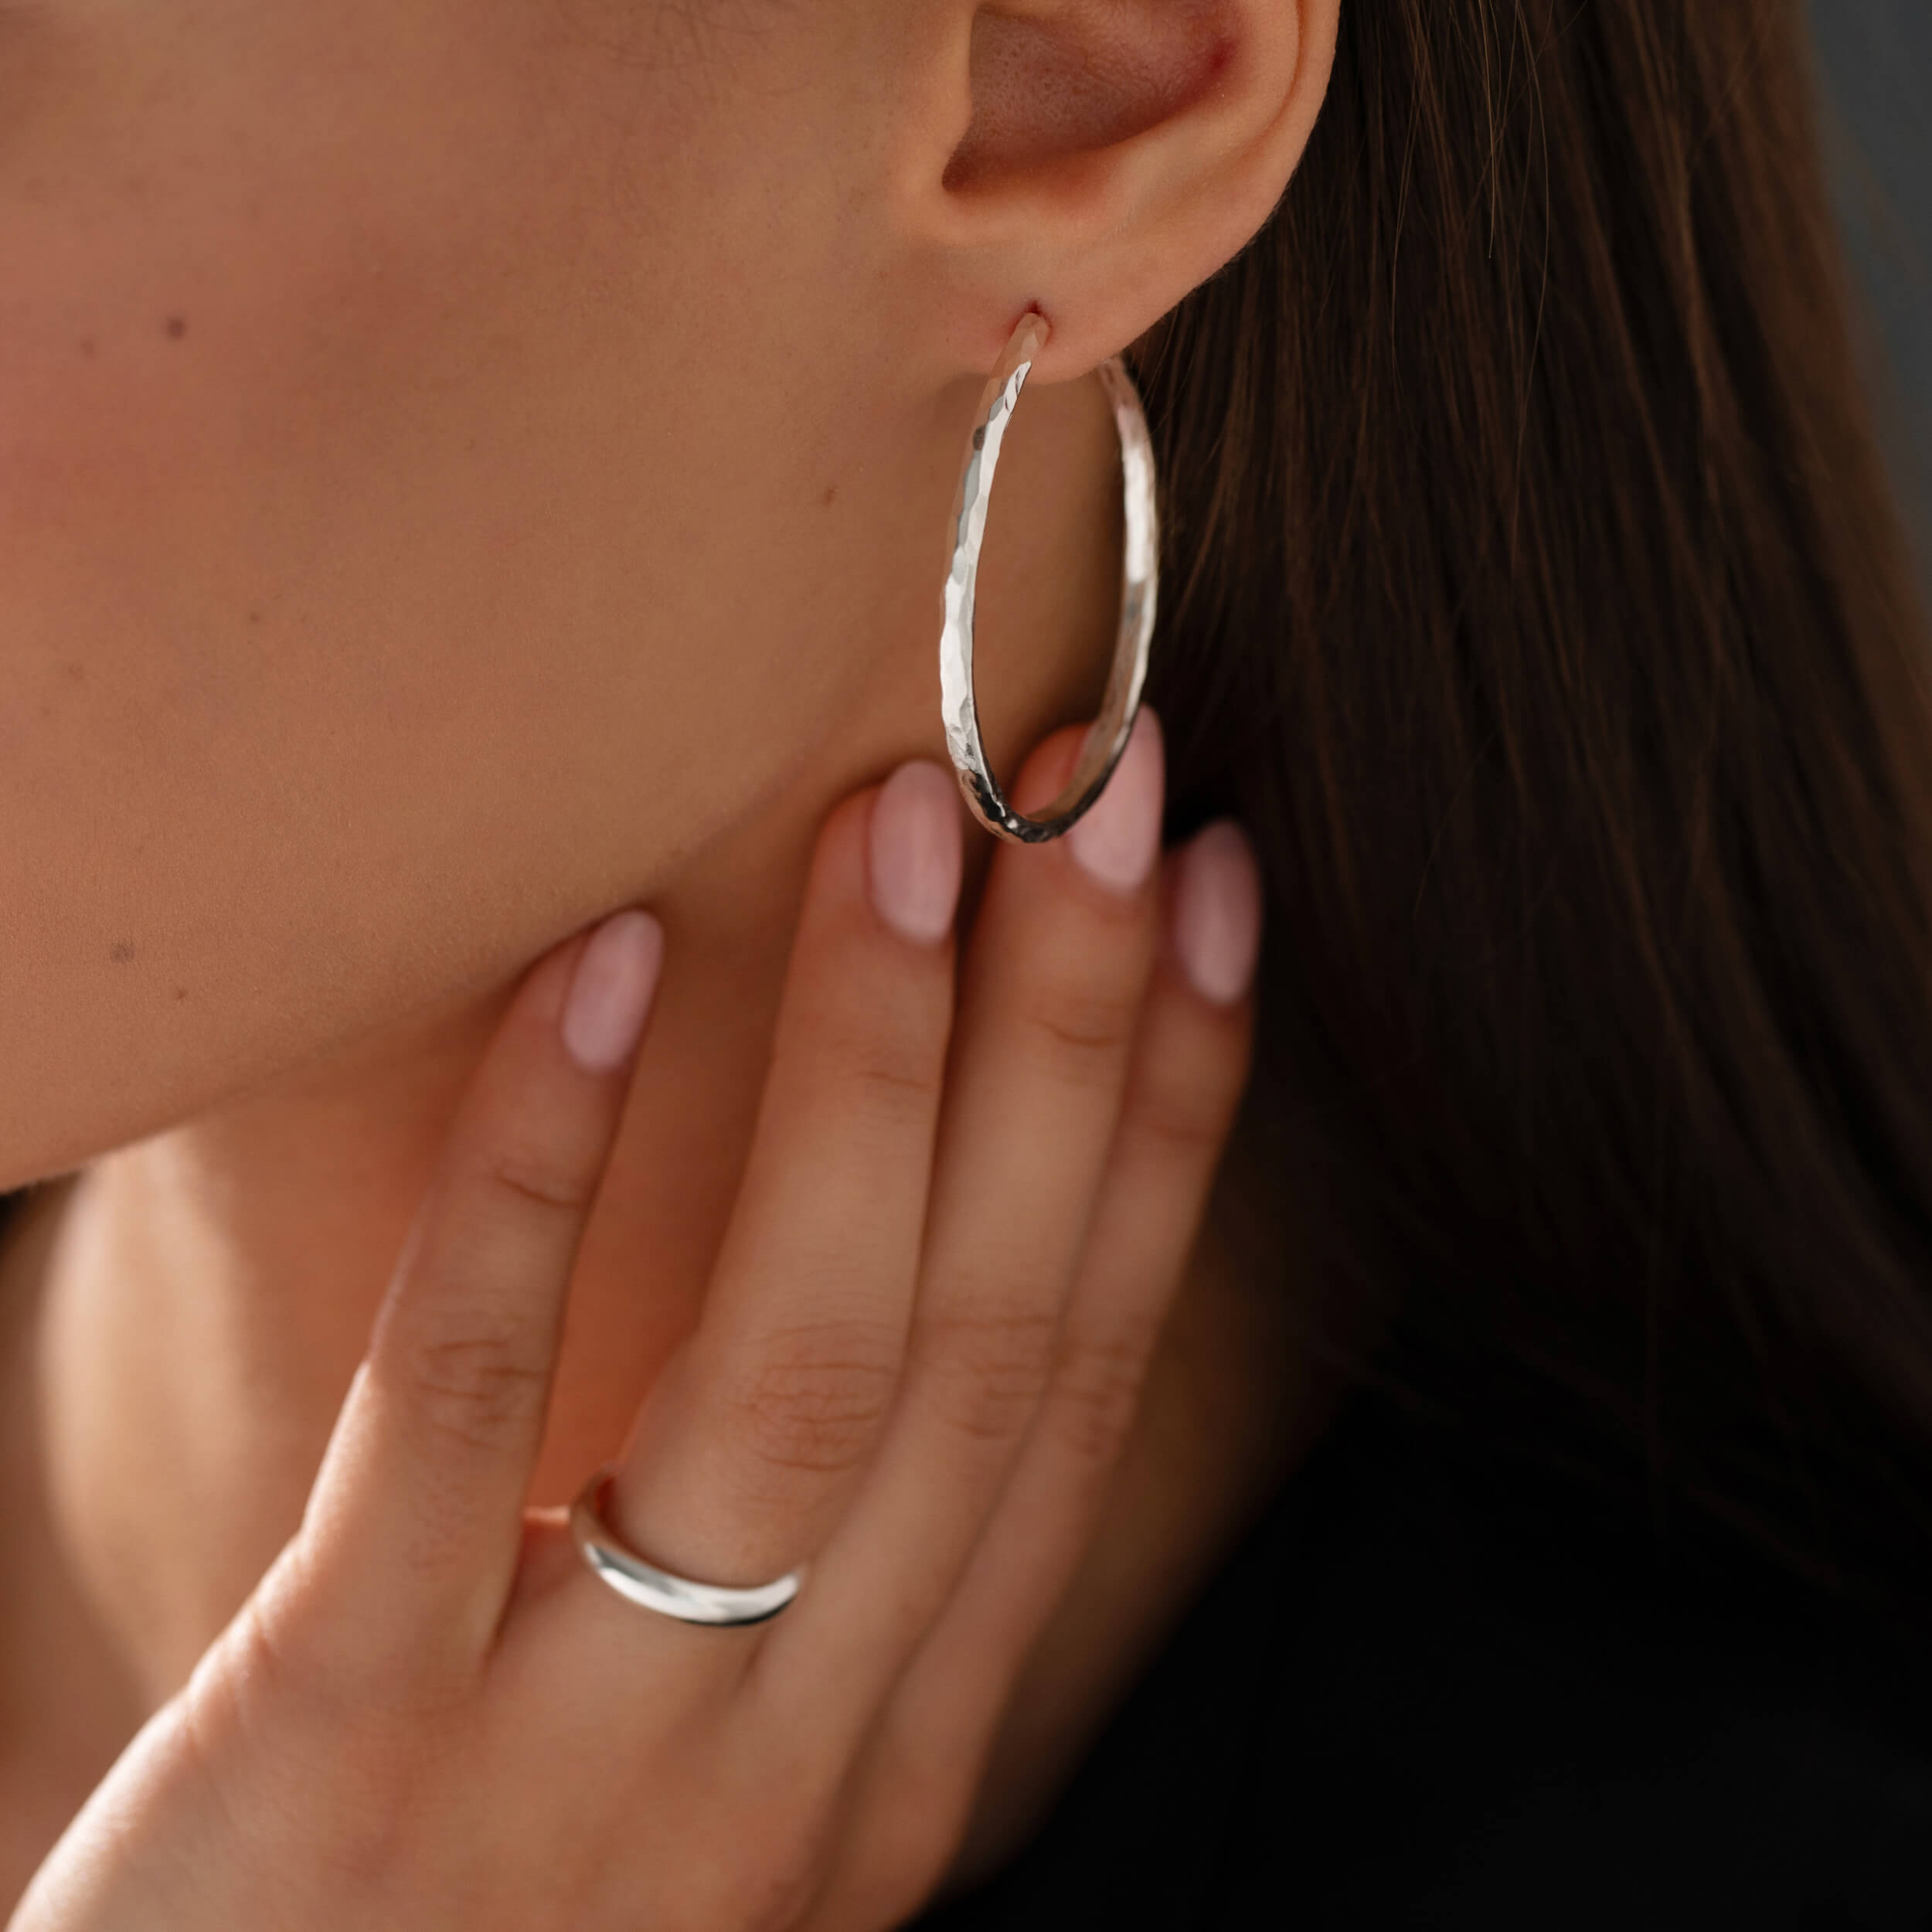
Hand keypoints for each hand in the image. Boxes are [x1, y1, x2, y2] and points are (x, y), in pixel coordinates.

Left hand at [10, 713, 1261, 1931]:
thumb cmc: (478, 1930)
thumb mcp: (710, 1769)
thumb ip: (816, 1570)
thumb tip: (904, 1246)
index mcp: (895, 1753)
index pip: (1078, 1387)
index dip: (1174, 1129)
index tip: (1216, 911)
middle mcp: (793, 1764)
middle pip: (982, 1340)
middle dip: (1073, 1036)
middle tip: (1103, 785)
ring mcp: (578, 1769)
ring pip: (796, 1365)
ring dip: (874, 1068)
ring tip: (906, 829)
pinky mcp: (339, 1755)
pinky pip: (462, 1409)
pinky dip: (545, 1169)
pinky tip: (594, 968)